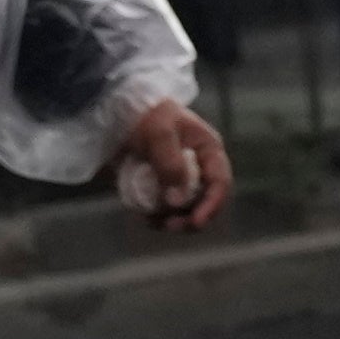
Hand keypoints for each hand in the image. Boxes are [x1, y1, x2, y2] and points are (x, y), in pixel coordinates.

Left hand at [111, 97, 233, 233]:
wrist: (119, 112)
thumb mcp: (159, 134)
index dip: (212, 205)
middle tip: (170, 226)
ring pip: (185, 210)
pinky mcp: (162, 187)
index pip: (220, 182)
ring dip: (171, 220)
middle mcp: (199, 168)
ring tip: (151, 221)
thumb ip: (171, 165)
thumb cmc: (146, 115)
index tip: (196, 222)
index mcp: (208, 150)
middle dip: (190, 219)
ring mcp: (179, 179)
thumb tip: (178, 201)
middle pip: (205, 202)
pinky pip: (165, 209)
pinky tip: (144, 216)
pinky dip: (157, 217)